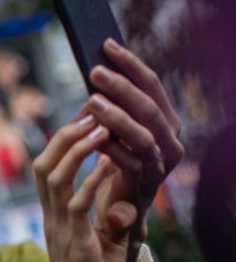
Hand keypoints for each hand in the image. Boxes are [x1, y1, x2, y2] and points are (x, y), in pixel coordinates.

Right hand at [32, 114, 135, 261]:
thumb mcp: (94, 235)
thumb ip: (98, 205)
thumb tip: (110, 173)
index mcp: (54, 214)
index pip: (47, 167)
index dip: (63, 137)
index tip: (86, 115)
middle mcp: (52, 216)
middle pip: (43, 164)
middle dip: (66, 133)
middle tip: (91, 111)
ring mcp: (60, 228)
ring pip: (55, 177)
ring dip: (78, 149)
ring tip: (100, 128)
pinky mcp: (75, 241)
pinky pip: (77, 203)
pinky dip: (92, 180)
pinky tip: (108, 165)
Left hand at [85, 40, 183, 252]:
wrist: (119, 214)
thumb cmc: (114, 168)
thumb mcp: (114, 135)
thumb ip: (111, 111)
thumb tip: (95, 75)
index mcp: (166, 122)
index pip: (151, 85)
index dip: (131, 65)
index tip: (107, 47)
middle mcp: (169, 141)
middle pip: (150, 108)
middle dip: (123, 88)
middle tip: (95, 73)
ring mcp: (159, 164)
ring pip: (143, 135)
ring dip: (117, 117)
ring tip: (92, 102)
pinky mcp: (144, 185)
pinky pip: (131, 163)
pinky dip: (111, 148)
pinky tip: (94, 136)